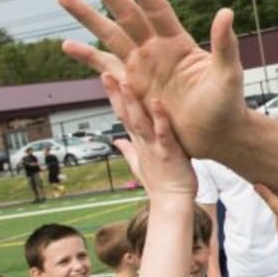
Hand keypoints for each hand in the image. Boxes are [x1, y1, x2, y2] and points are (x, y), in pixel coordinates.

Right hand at [57, 0, 246, 158]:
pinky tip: (66, 45)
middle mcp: (155, 48)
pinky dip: (87, 57)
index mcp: (178, 42)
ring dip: (86, 16)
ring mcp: (141, 66)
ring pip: (109, 34)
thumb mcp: (227, 75)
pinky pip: (105, 68)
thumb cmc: (227, 106)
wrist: (216, 136)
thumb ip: (224, 46)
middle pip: (125, 12)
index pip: (155, 7)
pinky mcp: (132, 87)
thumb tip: (226, 13)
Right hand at [102, 74, 195, 196]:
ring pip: (139, 121)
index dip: (113, 97)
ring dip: (131, 102)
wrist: (172, 203)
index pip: (122, 115)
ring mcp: (154, 146)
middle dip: (115, 94)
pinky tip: (157, 103)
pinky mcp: (169, 153)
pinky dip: (159, 119)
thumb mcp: (140, 164)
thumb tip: (117, 141)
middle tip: (105, 73)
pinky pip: (163, 133)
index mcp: (138, 141)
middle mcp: (143, 141)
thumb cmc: (160, 183)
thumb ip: (128, 149)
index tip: (105, 77)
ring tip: (124, 81)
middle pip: (126, 114)